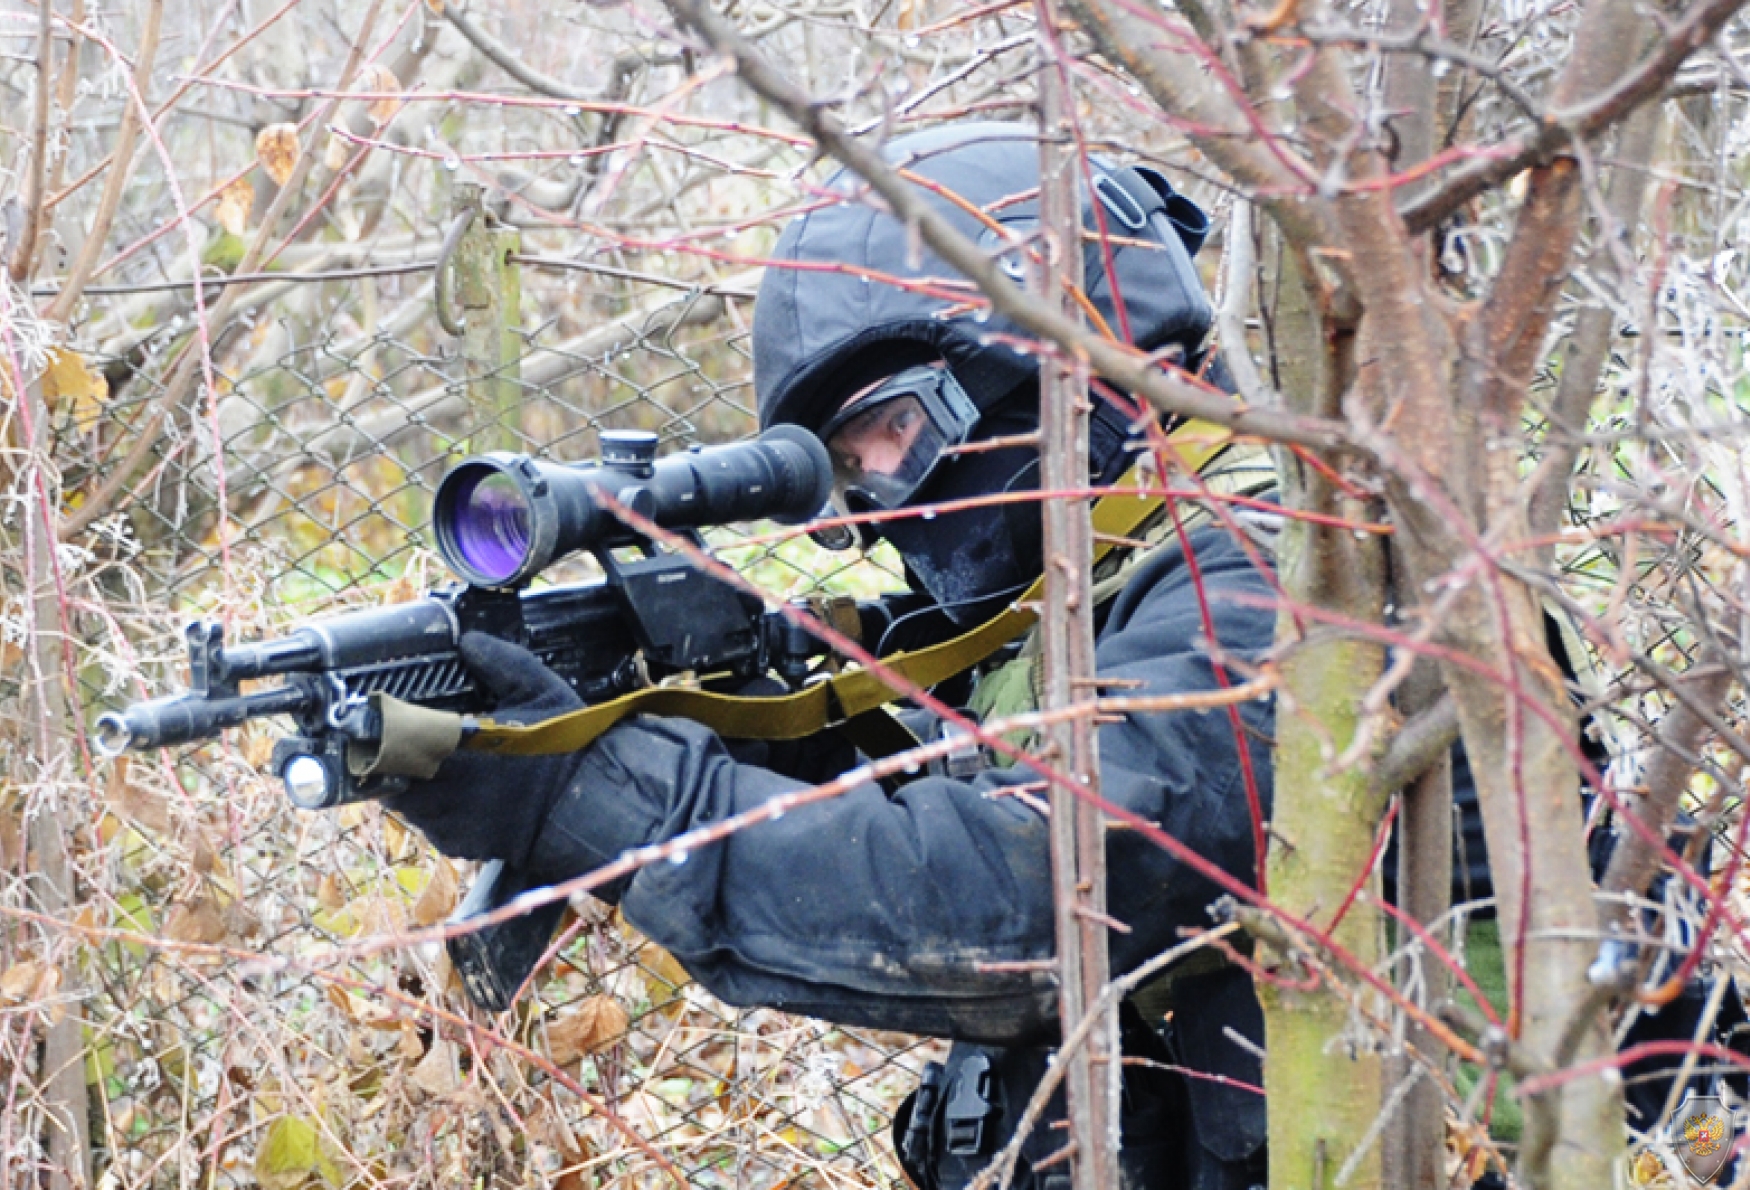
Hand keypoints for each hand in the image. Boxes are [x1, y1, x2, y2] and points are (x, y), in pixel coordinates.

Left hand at [381, 633, 586, 866]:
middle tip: (416, 741)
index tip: (392, 719)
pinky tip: (463, 795)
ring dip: (417, 784)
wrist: (587, 808)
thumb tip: (469, 640)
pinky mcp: (458, 843)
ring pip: (409, 801)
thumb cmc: (564, 750)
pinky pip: (432, 825)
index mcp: (453, 747)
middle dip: (399, 757)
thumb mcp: (541, 692)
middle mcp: (442, 788)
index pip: (392, 739)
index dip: (387, 730)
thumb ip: (502, 662)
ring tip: (440, 767)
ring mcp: (447, 821)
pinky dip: (438, 810)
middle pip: (392, 773)